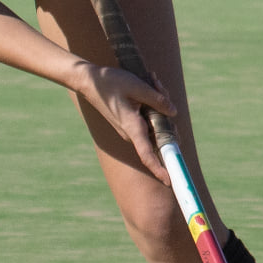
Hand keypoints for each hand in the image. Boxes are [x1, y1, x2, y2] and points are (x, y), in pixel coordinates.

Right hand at [72, 63, 176, 181]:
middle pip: (160, 133)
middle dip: (168, 115)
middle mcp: (132, 132)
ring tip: (153, 81)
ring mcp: (131, 128)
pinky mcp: (131, 122)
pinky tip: (151, 84)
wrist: (89, 81)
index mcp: (133, 127)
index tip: (169, 181)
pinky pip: (150, 118)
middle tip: (159, 87)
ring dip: (160, 104)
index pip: (147, 155)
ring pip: (157, 123)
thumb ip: (157, 100)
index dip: (159, 169)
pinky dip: (154, 104)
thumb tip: (174, 112)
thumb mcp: (137, 87)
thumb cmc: (110, 83)